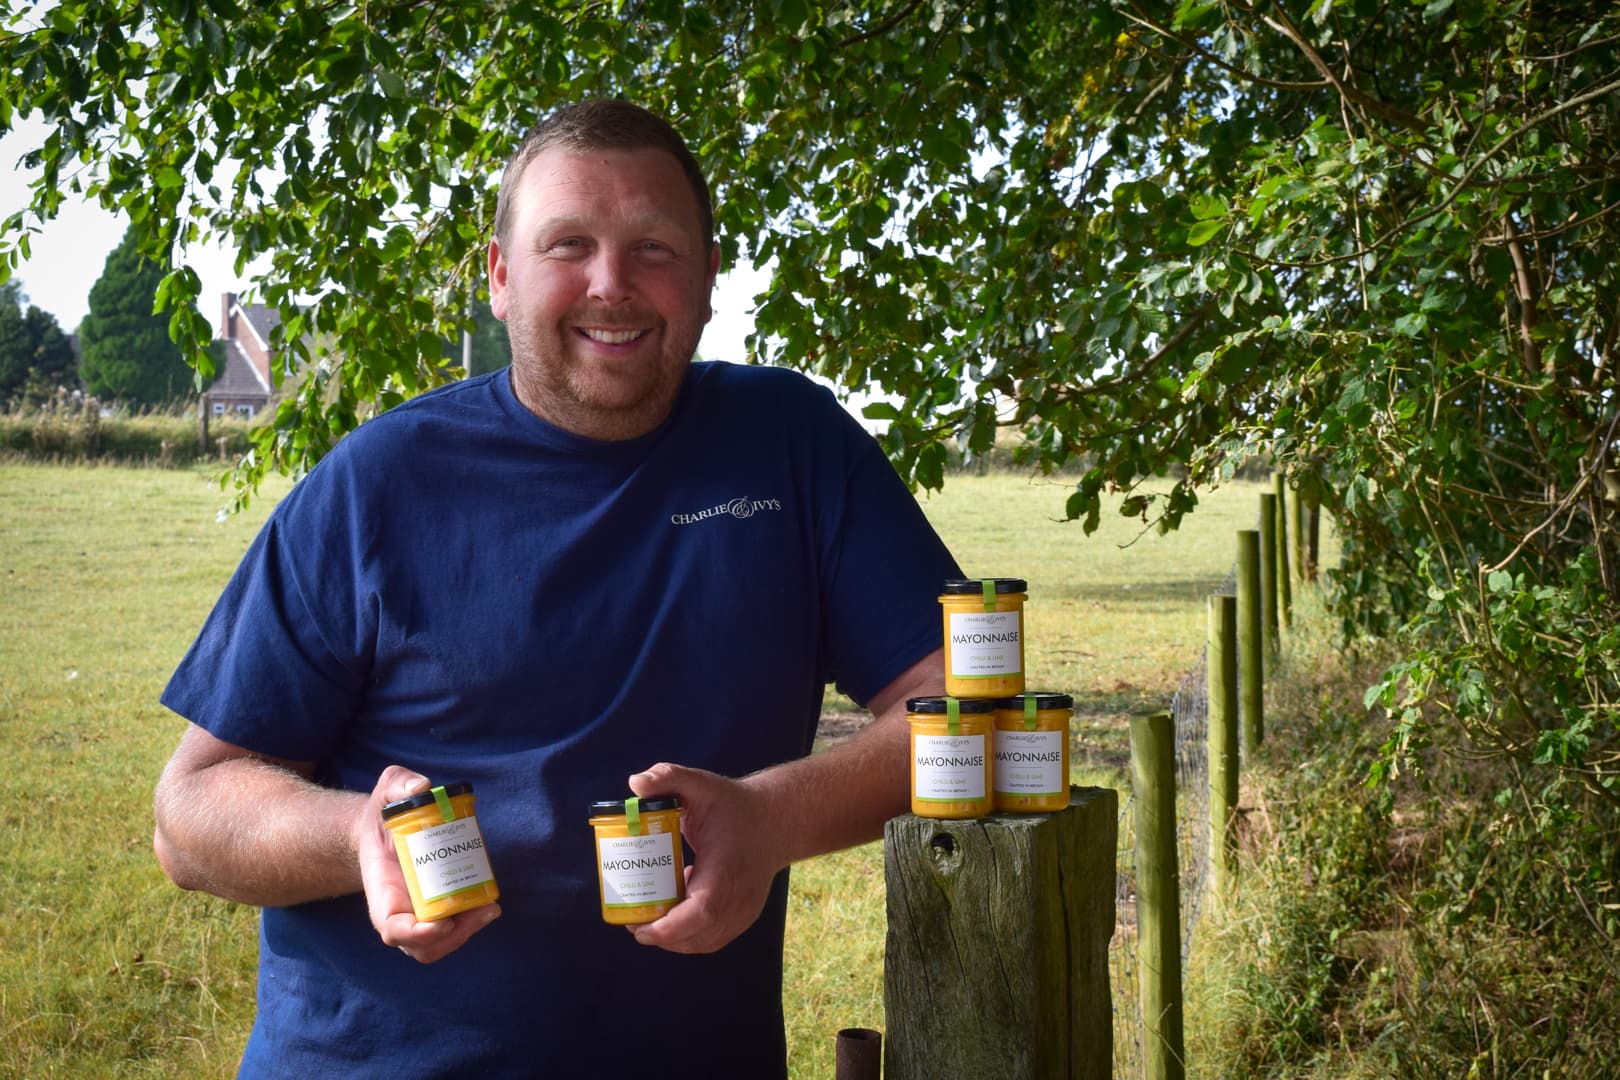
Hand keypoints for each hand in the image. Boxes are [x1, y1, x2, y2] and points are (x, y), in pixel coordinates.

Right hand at [354, 766, 501, 963]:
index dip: (416, 934)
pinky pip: (454, 926)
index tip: (442, 924)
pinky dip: (471, 921)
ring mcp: (419, 914)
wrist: (385, 830)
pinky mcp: (439, 908)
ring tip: (490, 907)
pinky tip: (488, 899)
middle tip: (482, 910)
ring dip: (467, 931)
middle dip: (453, 937)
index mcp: (382, 893)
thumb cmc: (383, 816)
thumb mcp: (386, 792)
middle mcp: (400, 912)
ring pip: (441, 942)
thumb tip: (421, 786)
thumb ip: (399, 783)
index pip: (392, 928)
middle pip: (423, 946)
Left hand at [624, 762, 776, 953]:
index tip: (639, 927)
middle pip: (697, 934)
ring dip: (673, 938)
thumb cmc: (734, 805)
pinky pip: (712, 939)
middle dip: (660, 935)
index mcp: (726, 868)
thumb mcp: (701, 784)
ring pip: (703, 942)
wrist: (774, 821)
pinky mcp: (744, 917)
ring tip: (650, 919)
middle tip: (633, 922)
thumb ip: (669, 777)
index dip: (669, 927)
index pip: (702, 910)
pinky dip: (690, 936)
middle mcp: (739, 896)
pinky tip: (678, 912)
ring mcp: (744, 911)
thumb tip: (635, 783)